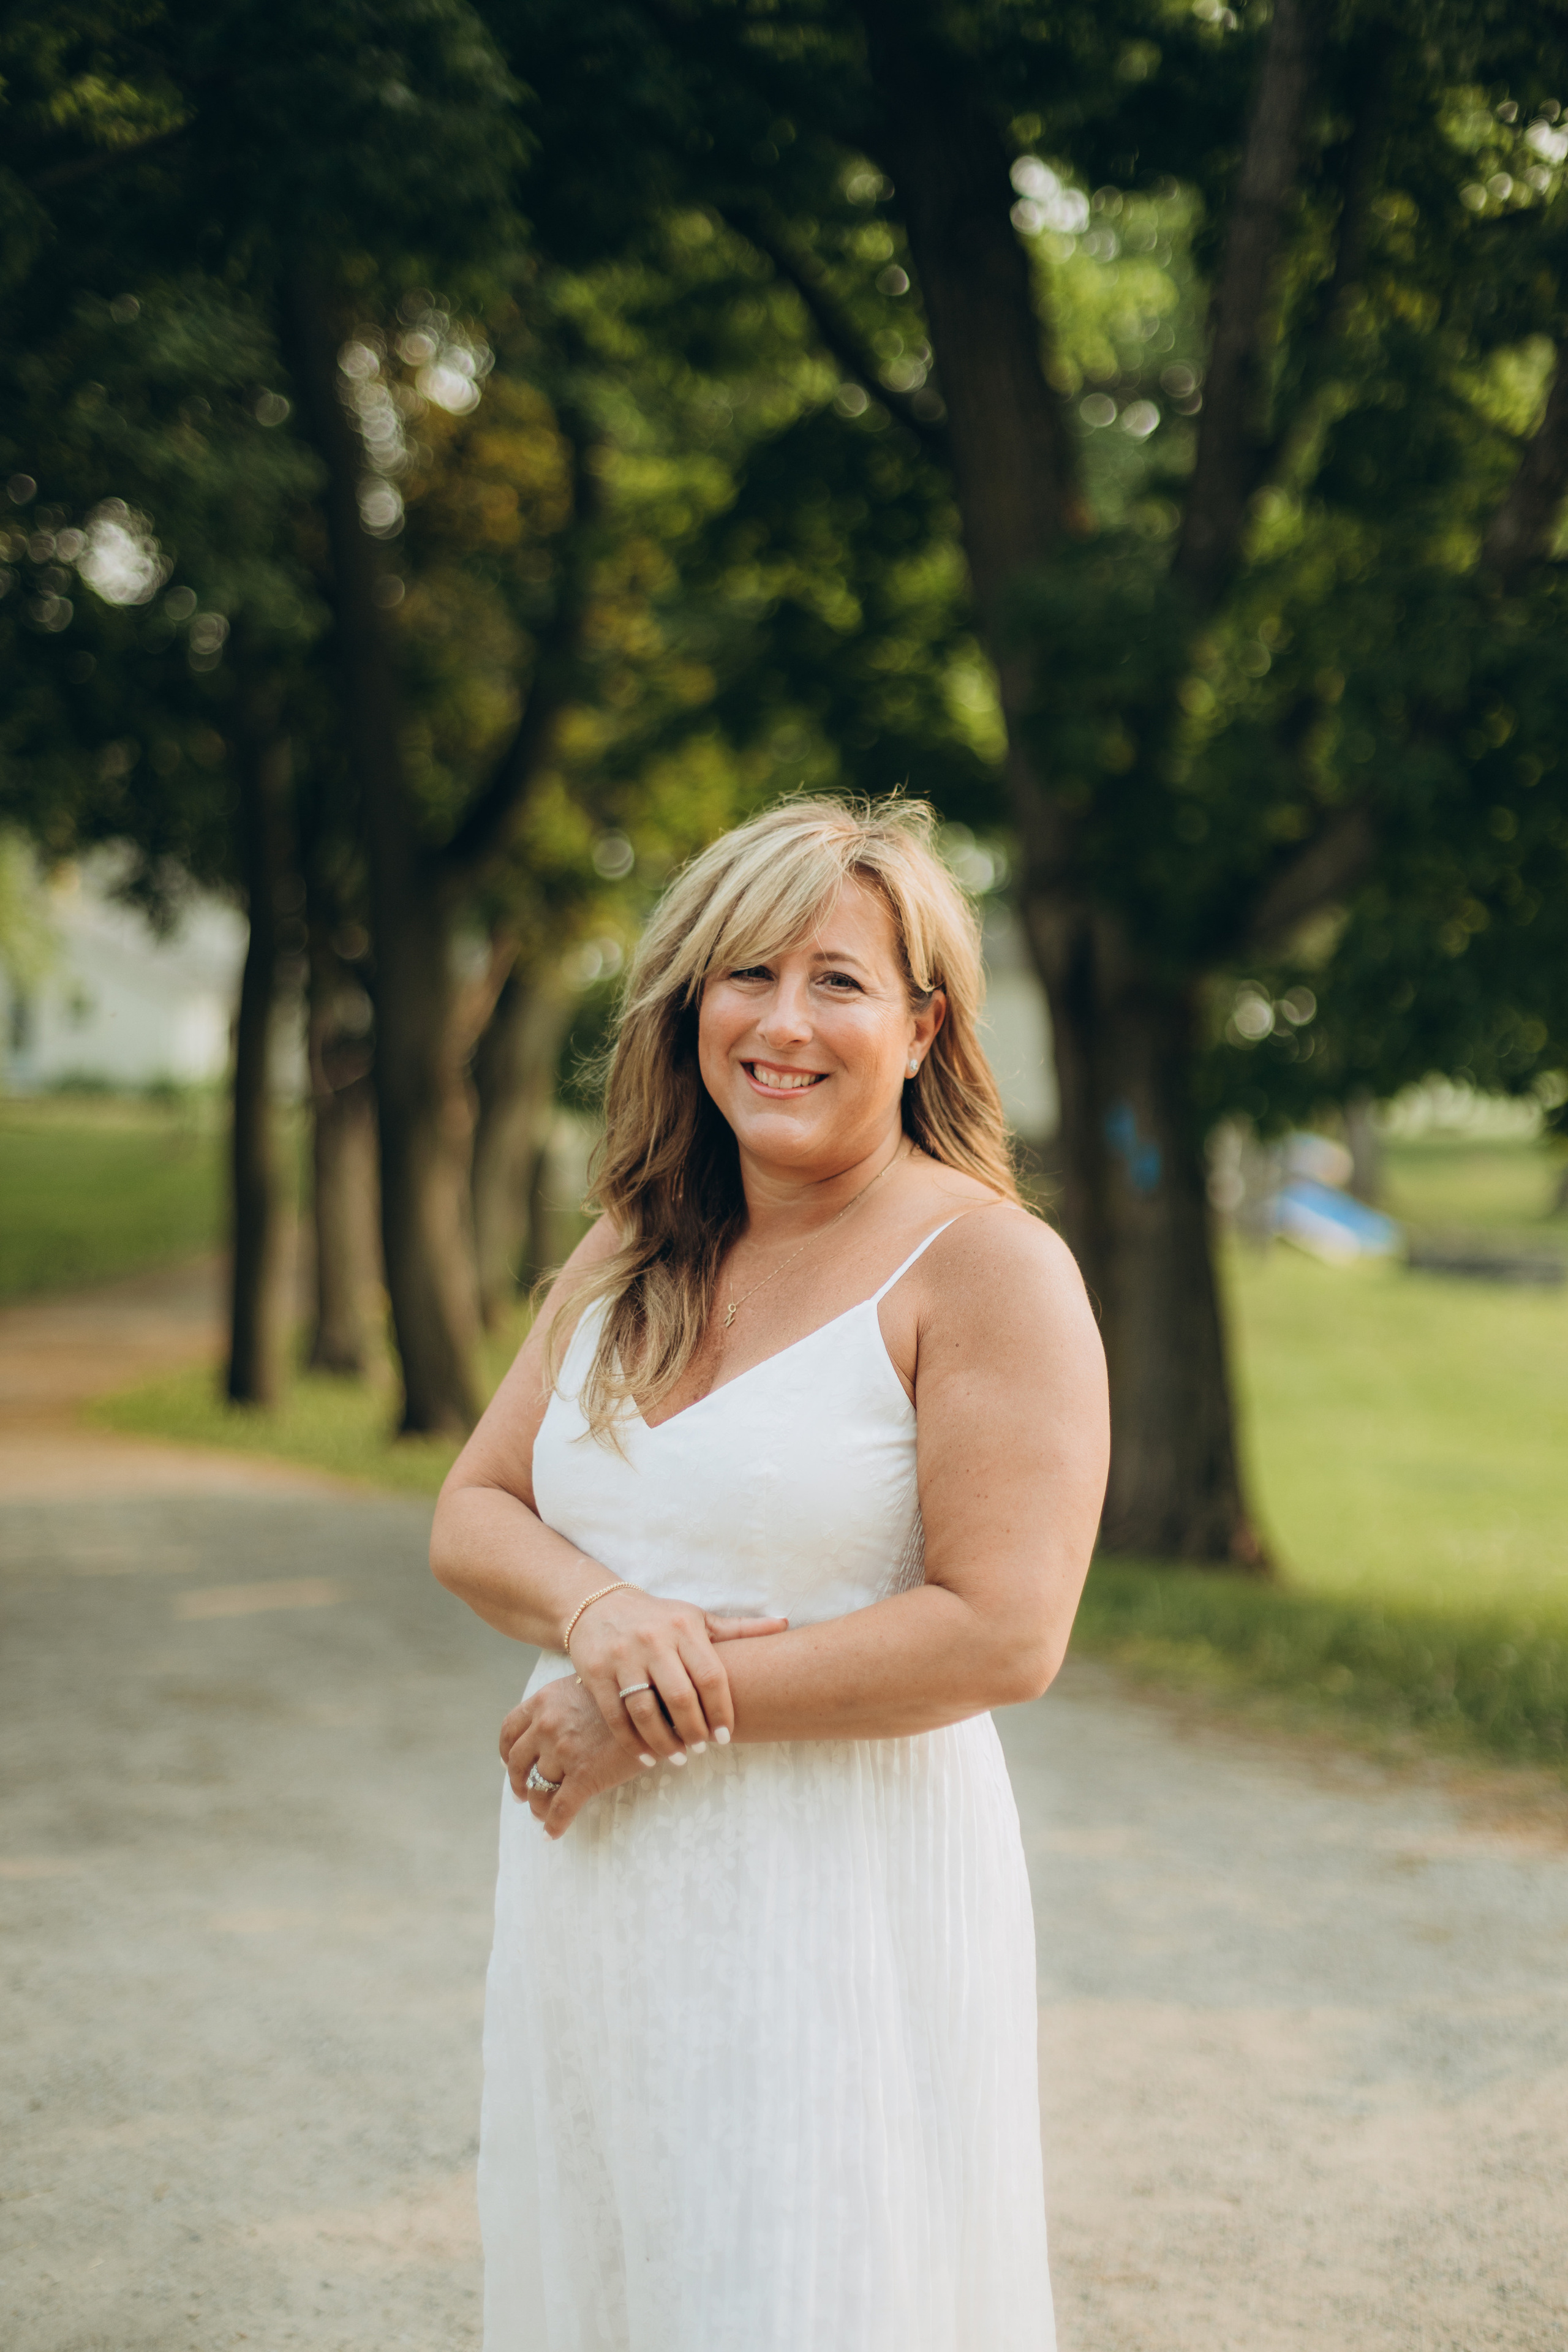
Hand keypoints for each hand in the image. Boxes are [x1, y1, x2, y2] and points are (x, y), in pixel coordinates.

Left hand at [499, 1675, 644, 1838]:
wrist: (659, 1702)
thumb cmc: (628, 1692)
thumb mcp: (586, 1685)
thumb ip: (564, 1703)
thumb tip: (554, 1722)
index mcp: (545, 1701)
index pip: (510, 1729)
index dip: (507, 1751)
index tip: (509, 1762)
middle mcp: (547, 1725)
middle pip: (518, 1762)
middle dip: (518, 1782)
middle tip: (522, 1794)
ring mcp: (564, 1752)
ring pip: (538, 1789)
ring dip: (537, 1805)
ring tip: (541, 1814)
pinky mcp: (584, 1776)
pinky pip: (560, 1809)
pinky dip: (553, 1826)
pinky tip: (551, 1835)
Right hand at [566, 1588, 787, 1763]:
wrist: (598, 1605)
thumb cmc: (659, 1617)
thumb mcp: (697, 1618)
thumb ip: (738, 1629)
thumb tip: (784, 1623)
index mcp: (684, 1627)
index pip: (710, 1676)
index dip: (721, 1711)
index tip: (726, 1736)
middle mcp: (653, 1640)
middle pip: (680, 1698)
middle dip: (695, 1731)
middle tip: (703, 1748)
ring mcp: (621, 1657)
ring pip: (646, 1712)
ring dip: (665, 1742)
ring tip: (679, 1756)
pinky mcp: (595, 1673)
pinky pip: (616, 1717)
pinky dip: (633, 1742)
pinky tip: (648, 1756)